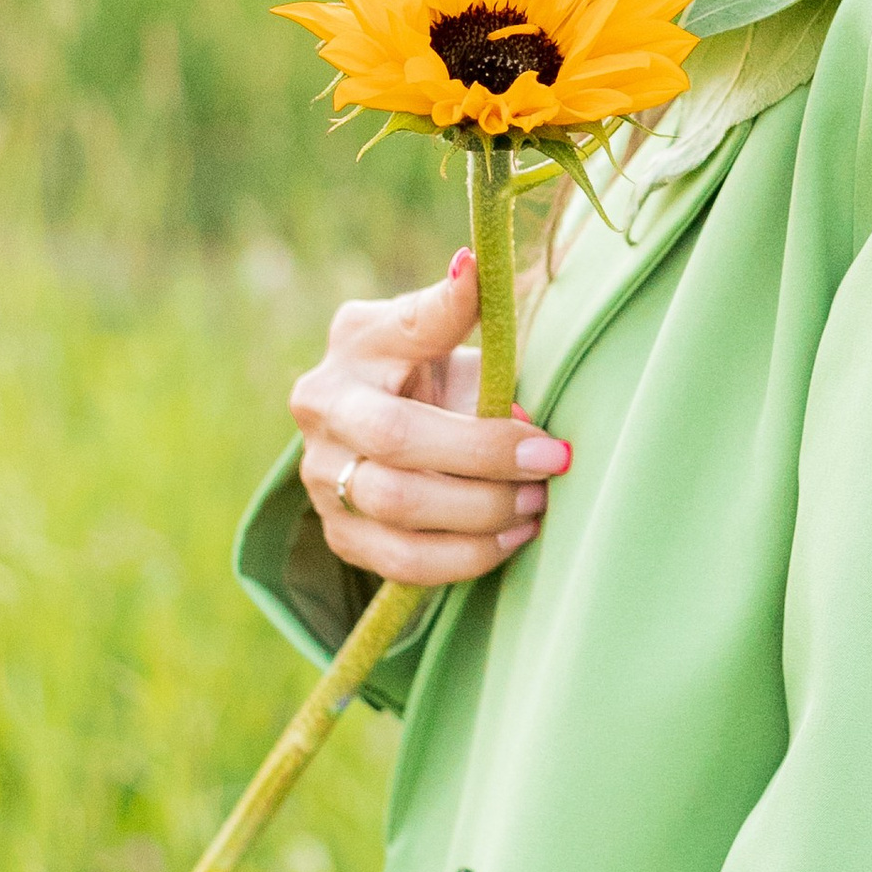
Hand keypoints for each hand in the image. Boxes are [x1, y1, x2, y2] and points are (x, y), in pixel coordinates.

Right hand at [289, 252, 571, 592]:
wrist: (378, 432)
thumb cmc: (430, 375)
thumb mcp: (446, 337)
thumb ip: (469, 335)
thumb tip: (496, 343)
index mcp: (357, 342)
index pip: (409, 323)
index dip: (456, 311)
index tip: (508, 309)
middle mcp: (324, 406)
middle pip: (397, 438)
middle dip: (485, 454)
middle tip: (551, 459)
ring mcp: (321, 476)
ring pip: (399, 507)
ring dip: (482, 512)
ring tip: (535, 503)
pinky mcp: (338, 533)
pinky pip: (402, 561)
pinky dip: (466, 555)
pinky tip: (511, 538)